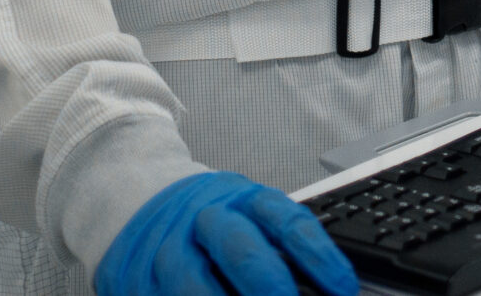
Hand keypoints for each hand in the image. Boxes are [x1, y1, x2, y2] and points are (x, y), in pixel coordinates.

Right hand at [94, 171, 358, 295]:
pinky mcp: (138, 276)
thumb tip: (330, 287)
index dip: (320, 259)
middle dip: (272, 286)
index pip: (290, 224)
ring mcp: (169, 248)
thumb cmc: (212, 218)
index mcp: (246, 200)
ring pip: (195, 281)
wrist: (137, 194)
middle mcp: (207, 219)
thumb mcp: (249, 217)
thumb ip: (282, 248)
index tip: (343, 290)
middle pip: (242, 250)